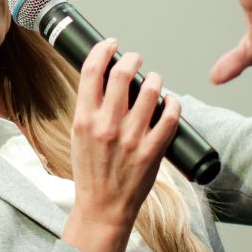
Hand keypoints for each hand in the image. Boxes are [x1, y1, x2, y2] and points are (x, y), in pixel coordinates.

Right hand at [61, 38, 181, 251]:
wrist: (102, 207)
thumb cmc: (91, 172)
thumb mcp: (79, 136)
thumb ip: (90, 108)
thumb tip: (104, 78)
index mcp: (84, 119)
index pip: (91, 70)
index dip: (103, 50)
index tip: (111, 44)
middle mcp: (107, 126)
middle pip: (123, 73)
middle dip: (133, 58)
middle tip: (137, 58)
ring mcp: (131, 138)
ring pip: (151, 90)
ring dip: (155, 78)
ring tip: (155, 81)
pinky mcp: (152, 151)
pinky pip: (170, 116)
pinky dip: (173, 103)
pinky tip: (170, 102)